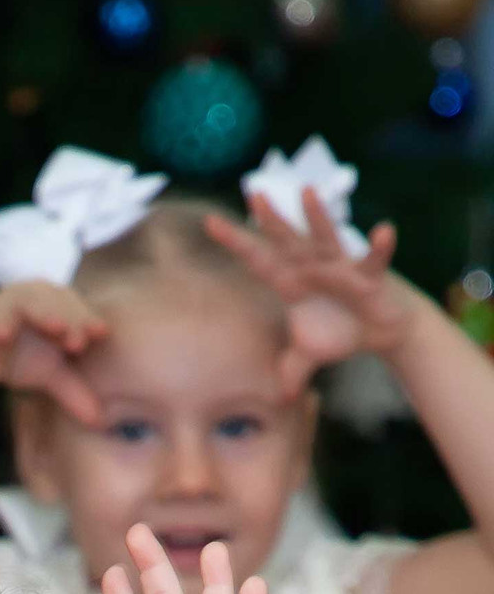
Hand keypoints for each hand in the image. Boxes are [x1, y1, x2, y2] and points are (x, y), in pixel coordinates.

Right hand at [0, 281, 107, 425]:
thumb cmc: (15, 360)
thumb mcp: (48, 376)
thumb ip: (74, 393)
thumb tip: (99, 422)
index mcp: (61, 307)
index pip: (79, 309)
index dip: (89, 320)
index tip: (100, 335)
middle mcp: (41, 297)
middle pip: (62, 301)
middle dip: (72, 318)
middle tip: (77, 342)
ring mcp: (15, 300)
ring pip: (34, 300)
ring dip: (45, 312)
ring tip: (55, 328)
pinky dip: (2, 321)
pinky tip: (4, 336)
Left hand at [206, 199, 414, 386]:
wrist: (380, 328)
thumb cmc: (341, 331)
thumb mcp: (307, 357)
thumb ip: (287, 373)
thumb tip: (274, 401)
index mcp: (292, 282)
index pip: (258, 259)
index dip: (236, 243)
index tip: (210, 222)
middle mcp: (313, 268)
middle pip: (286, 240)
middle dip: (270, 219)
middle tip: (253, 193)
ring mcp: (342, 267)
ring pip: (326, 238)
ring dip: (317, 217)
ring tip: (307, 192)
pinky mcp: (369, 276)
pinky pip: (373, 261)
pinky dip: (379, 248)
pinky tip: (383, 231)